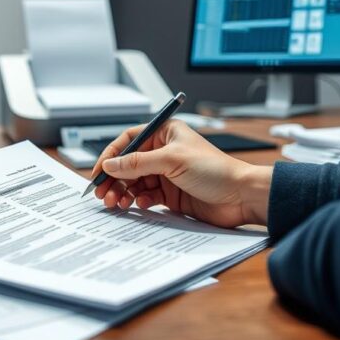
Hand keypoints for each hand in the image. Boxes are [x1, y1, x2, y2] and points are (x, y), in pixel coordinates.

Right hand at [88, 120, 271, 227]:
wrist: (241, 197)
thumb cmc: (216, 170)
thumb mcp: (172, 160)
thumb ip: (137, 163)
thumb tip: (110, 164)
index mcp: (166, 134)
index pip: (129, 140)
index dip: (111, 155)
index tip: (98, 171)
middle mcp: (164, 152)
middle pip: (128, 164)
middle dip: (114, 179)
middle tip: (102, 193)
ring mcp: (167, 174)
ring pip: (135, 182)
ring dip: (123, 192)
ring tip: (116, 203)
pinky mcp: (171, 194)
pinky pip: (146, 196)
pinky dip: (139, 201)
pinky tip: (139, 205)